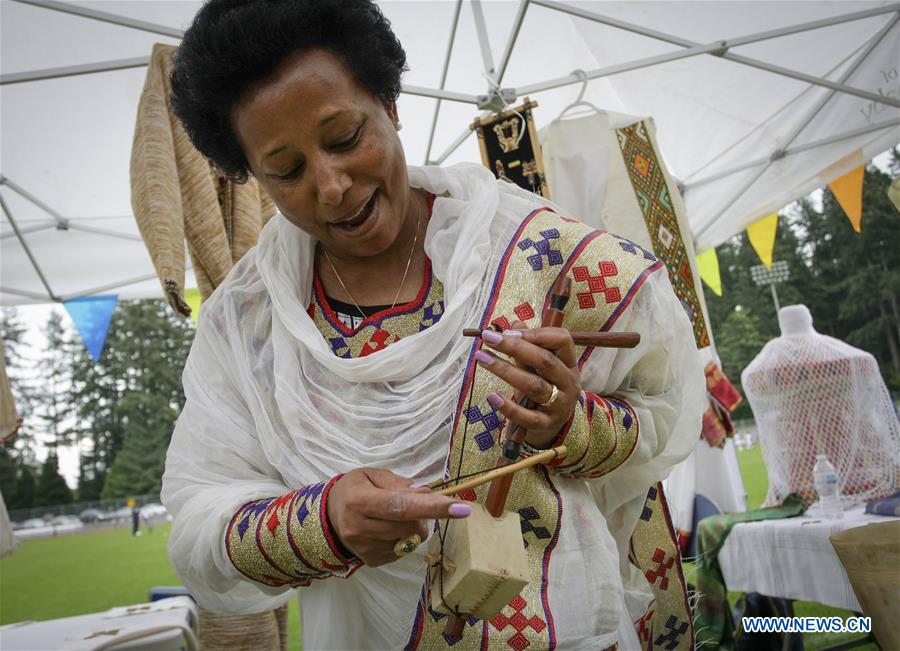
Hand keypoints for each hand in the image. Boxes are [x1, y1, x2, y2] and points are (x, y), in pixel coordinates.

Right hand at [326, 468, 470, 566]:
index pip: (401, 505)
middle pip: (410, 525)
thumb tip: (427, 494)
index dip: (433, 507)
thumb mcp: (374, 475)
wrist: (330, 515)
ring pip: (410, 541)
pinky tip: (388, 529)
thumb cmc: (356, 489)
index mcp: (358, 500)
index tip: (461, 509)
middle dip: (422, 514)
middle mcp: (358, 527)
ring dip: (413, 527)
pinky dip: (403, 538)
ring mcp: (363, 548)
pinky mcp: (371, 561)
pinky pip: (403, 551)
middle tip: (413, 504)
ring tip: (396, 517)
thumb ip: (400, 484)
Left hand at [475, 321, 580, 448]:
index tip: (509, 331)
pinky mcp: (546, 425)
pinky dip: (508, 406)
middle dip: (515, 347)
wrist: (551, 429)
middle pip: (545, 361)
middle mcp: (569, 383)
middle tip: (488, 338)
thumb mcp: (538, 368)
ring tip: (482, 358)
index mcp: (569, 364)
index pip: (563, 340)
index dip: (536, 333)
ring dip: (506, 370)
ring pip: (534, 386)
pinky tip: (492, 396)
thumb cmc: (543, 391)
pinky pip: (527, 416)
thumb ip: (528, 347)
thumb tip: (515, 322)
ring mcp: (560, 405)